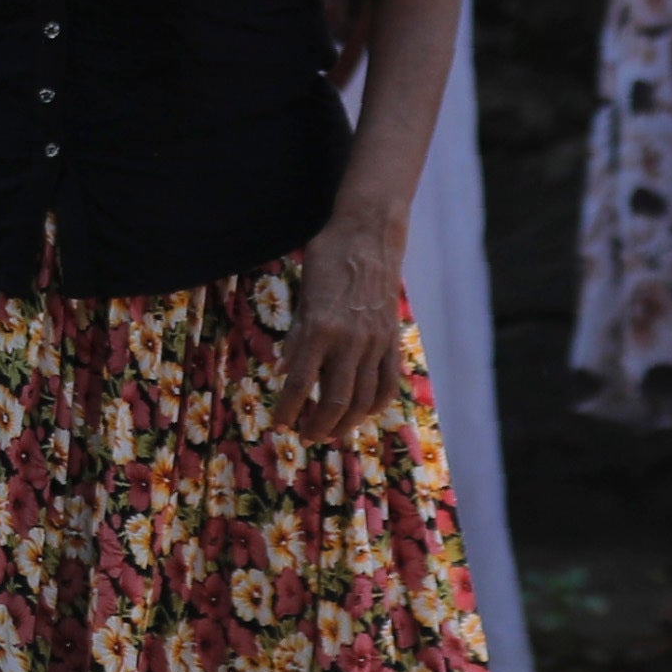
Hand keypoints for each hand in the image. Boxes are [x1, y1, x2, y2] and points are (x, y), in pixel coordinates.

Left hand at [272, 206, 406, 438]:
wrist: (370, 236)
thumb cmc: (327, 259)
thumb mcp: (303, 295)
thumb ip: (296, 337)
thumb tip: (285, 372)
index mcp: (320, 328)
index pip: (302, 384)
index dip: (289, 409)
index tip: (279, 423)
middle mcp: (350, 340)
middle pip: (335, 401)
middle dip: (317, 426)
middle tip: (305, 435)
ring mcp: (375, 342)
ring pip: (364, 400)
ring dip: (345, 423)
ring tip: (330, 432)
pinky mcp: (392, 339)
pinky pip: (388, 383)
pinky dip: (375, 405)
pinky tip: (363, 413)